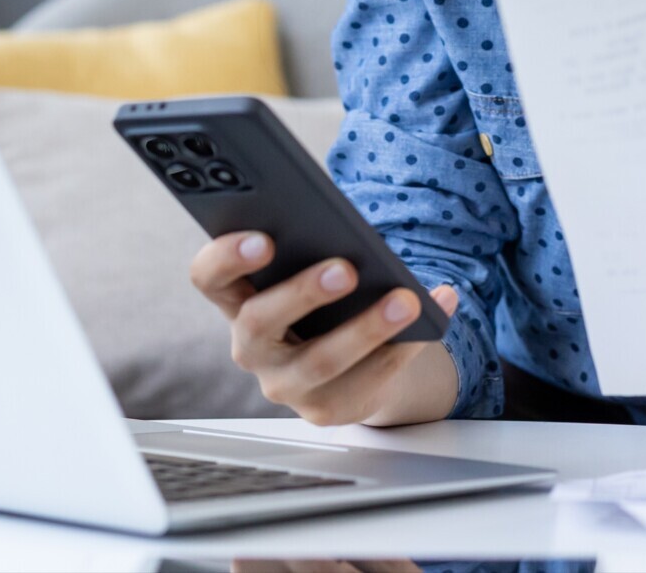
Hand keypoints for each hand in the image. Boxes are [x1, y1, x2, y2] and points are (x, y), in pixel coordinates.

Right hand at [189, 232, 461, 426]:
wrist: (351, 363)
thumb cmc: (326, 302)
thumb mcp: (310, 272)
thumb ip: (312, 251)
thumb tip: (353, 235)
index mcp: (237, 299)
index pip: (208, 278)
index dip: (226, 258)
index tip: (263, 238)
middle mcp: (252, 347)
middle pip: (258, 322)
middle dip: (302, 294)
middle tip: (345, 269)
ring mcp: (285, 384)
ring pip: (320, 361)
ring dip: (367, 328)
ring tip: (406, 299)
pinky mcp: (327, 409)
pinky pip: (367, 380)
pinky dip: (408, 344)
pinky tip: (437, 310)